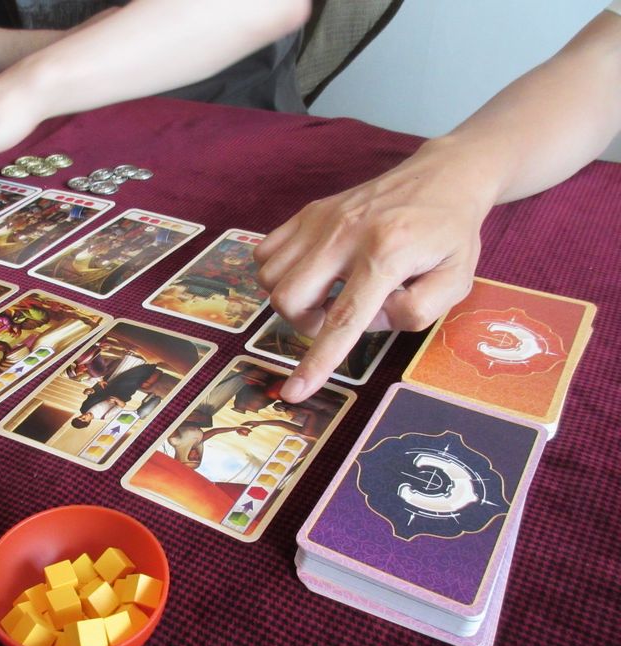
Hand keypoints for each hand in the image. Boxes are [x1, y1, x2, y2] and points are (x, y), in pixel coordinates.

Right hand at [254, 141, 496, 402]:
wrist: (443, 176)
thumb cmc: (451, 234)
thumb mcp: (457, 282)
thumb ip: (418, 312)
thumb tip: (370, 320)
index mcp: (386, 254)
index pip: (343, 319)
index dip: (317, 361)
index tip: (294, 392)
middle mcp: (345, 234)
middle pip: (289, 299)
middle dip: (305, 323)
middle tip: (335, 316)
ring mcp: (322, 220)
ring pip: (270, 278)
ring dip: (291, 299)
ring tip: (324, 293)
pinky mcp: (309, 211)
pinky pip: (265, 252)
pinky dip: (277, 273)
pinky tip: (309, 272)